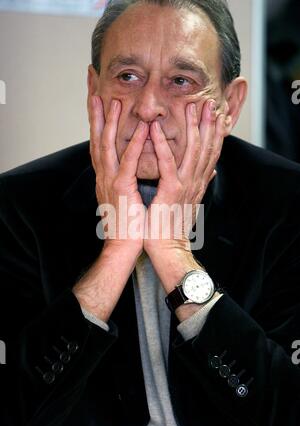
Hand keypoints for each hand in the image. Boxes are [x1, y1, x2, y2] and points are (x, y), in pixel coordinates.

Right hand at [88, 95, 148, 254]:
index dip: (97, 120)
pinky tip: (142, 129)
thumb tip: (132, 169)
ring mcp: (110, 181)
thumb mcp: (126, 196)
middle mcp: (104, 175)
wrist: (124, 246)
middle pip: (96, 137)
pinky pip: (129, 163)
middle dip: (93, 112)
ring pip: (107, 146)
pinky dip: (135, 145)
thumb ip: (128, 179)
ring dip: (109, 121)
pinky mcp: (122, 189)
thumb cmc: (128, 224)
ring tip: (113, 99)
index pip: (100, 142)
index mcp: (106, 176)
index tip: (97, 99)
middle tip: (92, 87)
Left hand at [144, 99, 225, 253]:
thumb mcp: (188, 202)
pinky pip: (167, 164)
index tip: (216, 116)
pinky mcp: (171, 191)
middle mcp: (195, 183)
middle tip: (209, 103)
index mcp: (197, 184)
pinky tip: (154, 130)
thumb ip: (199, 184)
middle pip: (206, 148)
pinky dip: (161, 146)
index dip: (214, 134)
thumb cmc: (171, 227)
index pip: (209, 154)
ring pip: (192, 151)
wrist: (167, 248)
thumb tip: (211, 172)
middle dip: (208, 124)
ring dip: (192, 128)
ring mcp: (184, 186)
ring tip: (190, 107)